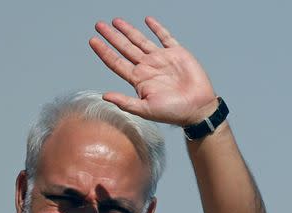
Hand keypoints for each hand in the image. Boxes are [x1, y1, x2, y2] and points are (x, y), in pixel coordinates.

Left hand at [89, 17, 218, 126]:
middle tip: (99, 25)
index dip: (104, 52)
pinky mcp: (177, 54)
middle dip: (112, 37)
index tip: (93, 41)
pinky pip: (165, 37)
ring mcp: (161, 59)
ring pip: (141, 40)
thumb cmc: (174, 112)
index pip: (116, 62)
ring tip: (115, 21)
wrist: (198, 108)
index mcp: (139, 80)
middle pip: (125, 48)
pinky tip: (148, 21)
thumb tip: (104, 96)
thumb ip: (126, 102)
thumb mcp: (146, 110)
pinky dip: (157, 28)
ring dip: (128, 31)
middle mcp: (148, 68)